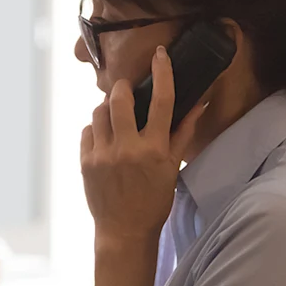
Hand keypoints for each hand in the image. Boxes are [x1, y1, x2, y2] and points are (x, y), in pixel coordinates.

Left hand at [81, 46, 207, 240]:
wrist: (124, 230)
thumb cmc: (154, 199)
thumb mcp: (172, 167)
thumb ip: (182, 132)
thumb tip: (200, 103)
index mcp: (153, 149)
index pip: (161, 101)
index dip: (162, 73)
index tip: (160, 55)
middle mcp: (127, 149)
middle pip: (119, 99)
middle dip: (122, 87)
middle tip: (126, 90)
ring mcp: (103, 155)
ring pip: (99, 112)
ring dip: (107, 107)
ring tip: (116, 117)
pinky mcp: (85, 162)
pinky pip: (87, 131)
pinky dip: (96, 128)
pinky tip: (105, 137)